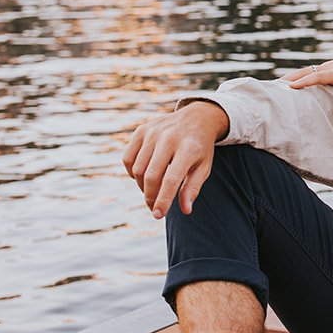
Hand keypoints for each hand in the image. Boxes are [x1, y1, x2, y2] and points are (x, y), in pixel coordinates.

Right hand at [123, 102, 228, 219]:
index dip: (163, 199)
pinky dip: (132, 173)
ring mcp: (153, 132)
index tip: (158, 215)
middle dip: (151, 197)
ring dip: (142, 186)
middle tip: (155, 208)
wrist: (197, 118)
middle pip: (151, 176)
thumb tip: (185, 210)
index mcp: (188, 149)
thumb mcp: (204, 167)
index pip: (171, 179)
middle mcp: (169, 138)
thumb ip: (192, 188)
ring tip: (153, 191)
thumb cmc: (200, 148)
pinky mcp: (141, 130)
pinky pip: (128, 159)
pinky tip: (144, 176)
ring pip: (138, 169)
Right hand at [282, 40, 332, 115]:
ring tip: (275, 86)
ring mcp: (327, 66)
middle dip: (289, 79)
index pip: (317, 77)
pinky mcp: (327, 67)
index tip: (290, 88)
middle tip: (272, 87)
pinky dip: (298, 76)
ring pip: (305, 71)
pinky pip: (309, 71)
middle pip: (305, 72)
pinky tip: (289, 83)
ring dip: (291, 77)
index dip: (303, 82)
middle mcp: (329, 67)